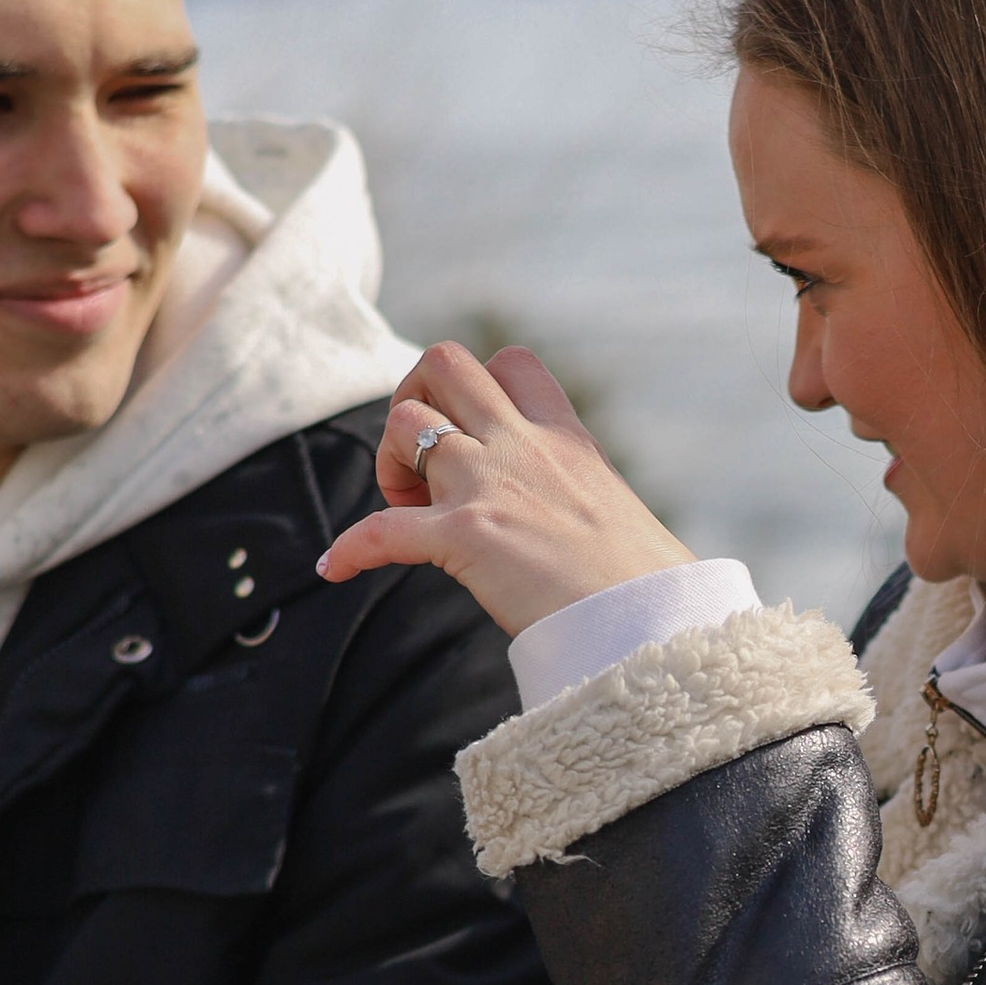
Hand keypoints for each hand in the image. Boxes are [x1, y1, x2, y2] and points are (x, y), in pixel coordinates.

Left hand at [315, 343, 691, 636]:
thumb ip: (578, 495)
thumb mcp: (614, 510)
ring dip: (387, 461)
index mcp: (563, 438)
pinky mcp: (464, 536)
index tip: (474, 433)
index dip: (476, 385)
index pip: (510, 364)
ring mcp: (490, 485)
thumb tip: (573, 524)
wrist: (649, 622)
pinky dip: (349, 549)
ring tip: (404, 506)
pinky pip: (380, 530)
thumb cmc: (646, 585)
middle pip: (446, 362)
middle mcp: (522, 447)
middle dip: (415, 394)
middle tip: (421, 457)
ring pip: (405, 422)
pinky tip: (335, 567)